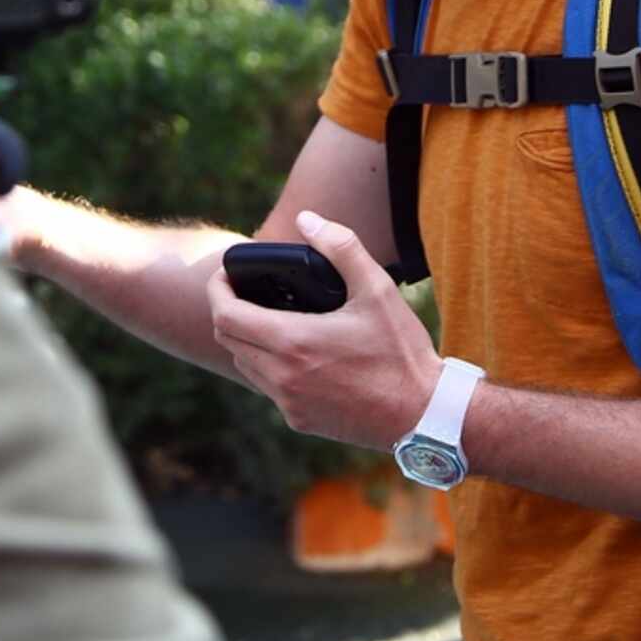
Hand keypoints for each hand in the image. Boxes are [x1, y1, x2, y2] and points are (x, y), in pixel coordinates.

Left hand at [209, 211, 442, 449]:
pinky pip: (268, 388)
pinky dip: (269, 365)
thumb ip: (341, 246)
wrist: (422, 413)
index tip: (226, 275)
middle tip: (245, 291)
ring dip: (247, 339)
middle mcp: (282, 377)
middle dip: (228, 311)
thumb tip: (307, 220)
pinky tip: (296, 352)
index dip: (218, 290)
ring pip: (245, 365)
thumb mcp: (377, 289)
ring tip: (269, 317)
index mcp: (293, 342)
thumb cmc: (401, 351)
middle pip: (228, 340)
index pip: (226, 316)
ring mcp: (289, 403)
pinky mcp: (300, 420)